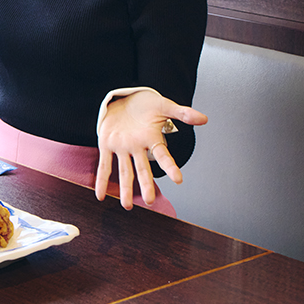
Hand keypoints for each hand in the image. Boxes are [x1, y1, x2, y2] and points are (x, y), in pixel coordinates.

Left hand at [94, 90, 207, 209]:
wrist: (124, 98)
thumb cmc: (145, 104)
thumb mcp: (164, 105)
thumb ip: (182, 113)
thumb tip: (204, 119)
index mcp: (152, 138)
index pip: (163, 155)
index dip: (170, 167)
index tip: (179, 179)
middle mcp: (137, 147)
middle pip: (143, 168)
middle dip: (146, 184)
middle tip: (150, 201)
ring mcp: (122, 147)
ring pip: (124, 171)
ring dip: (125, 188)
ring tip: (127, 205)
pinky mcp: (106, 144)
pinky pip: (104, 164)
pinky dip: (101, 179)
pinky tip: (100, 194)